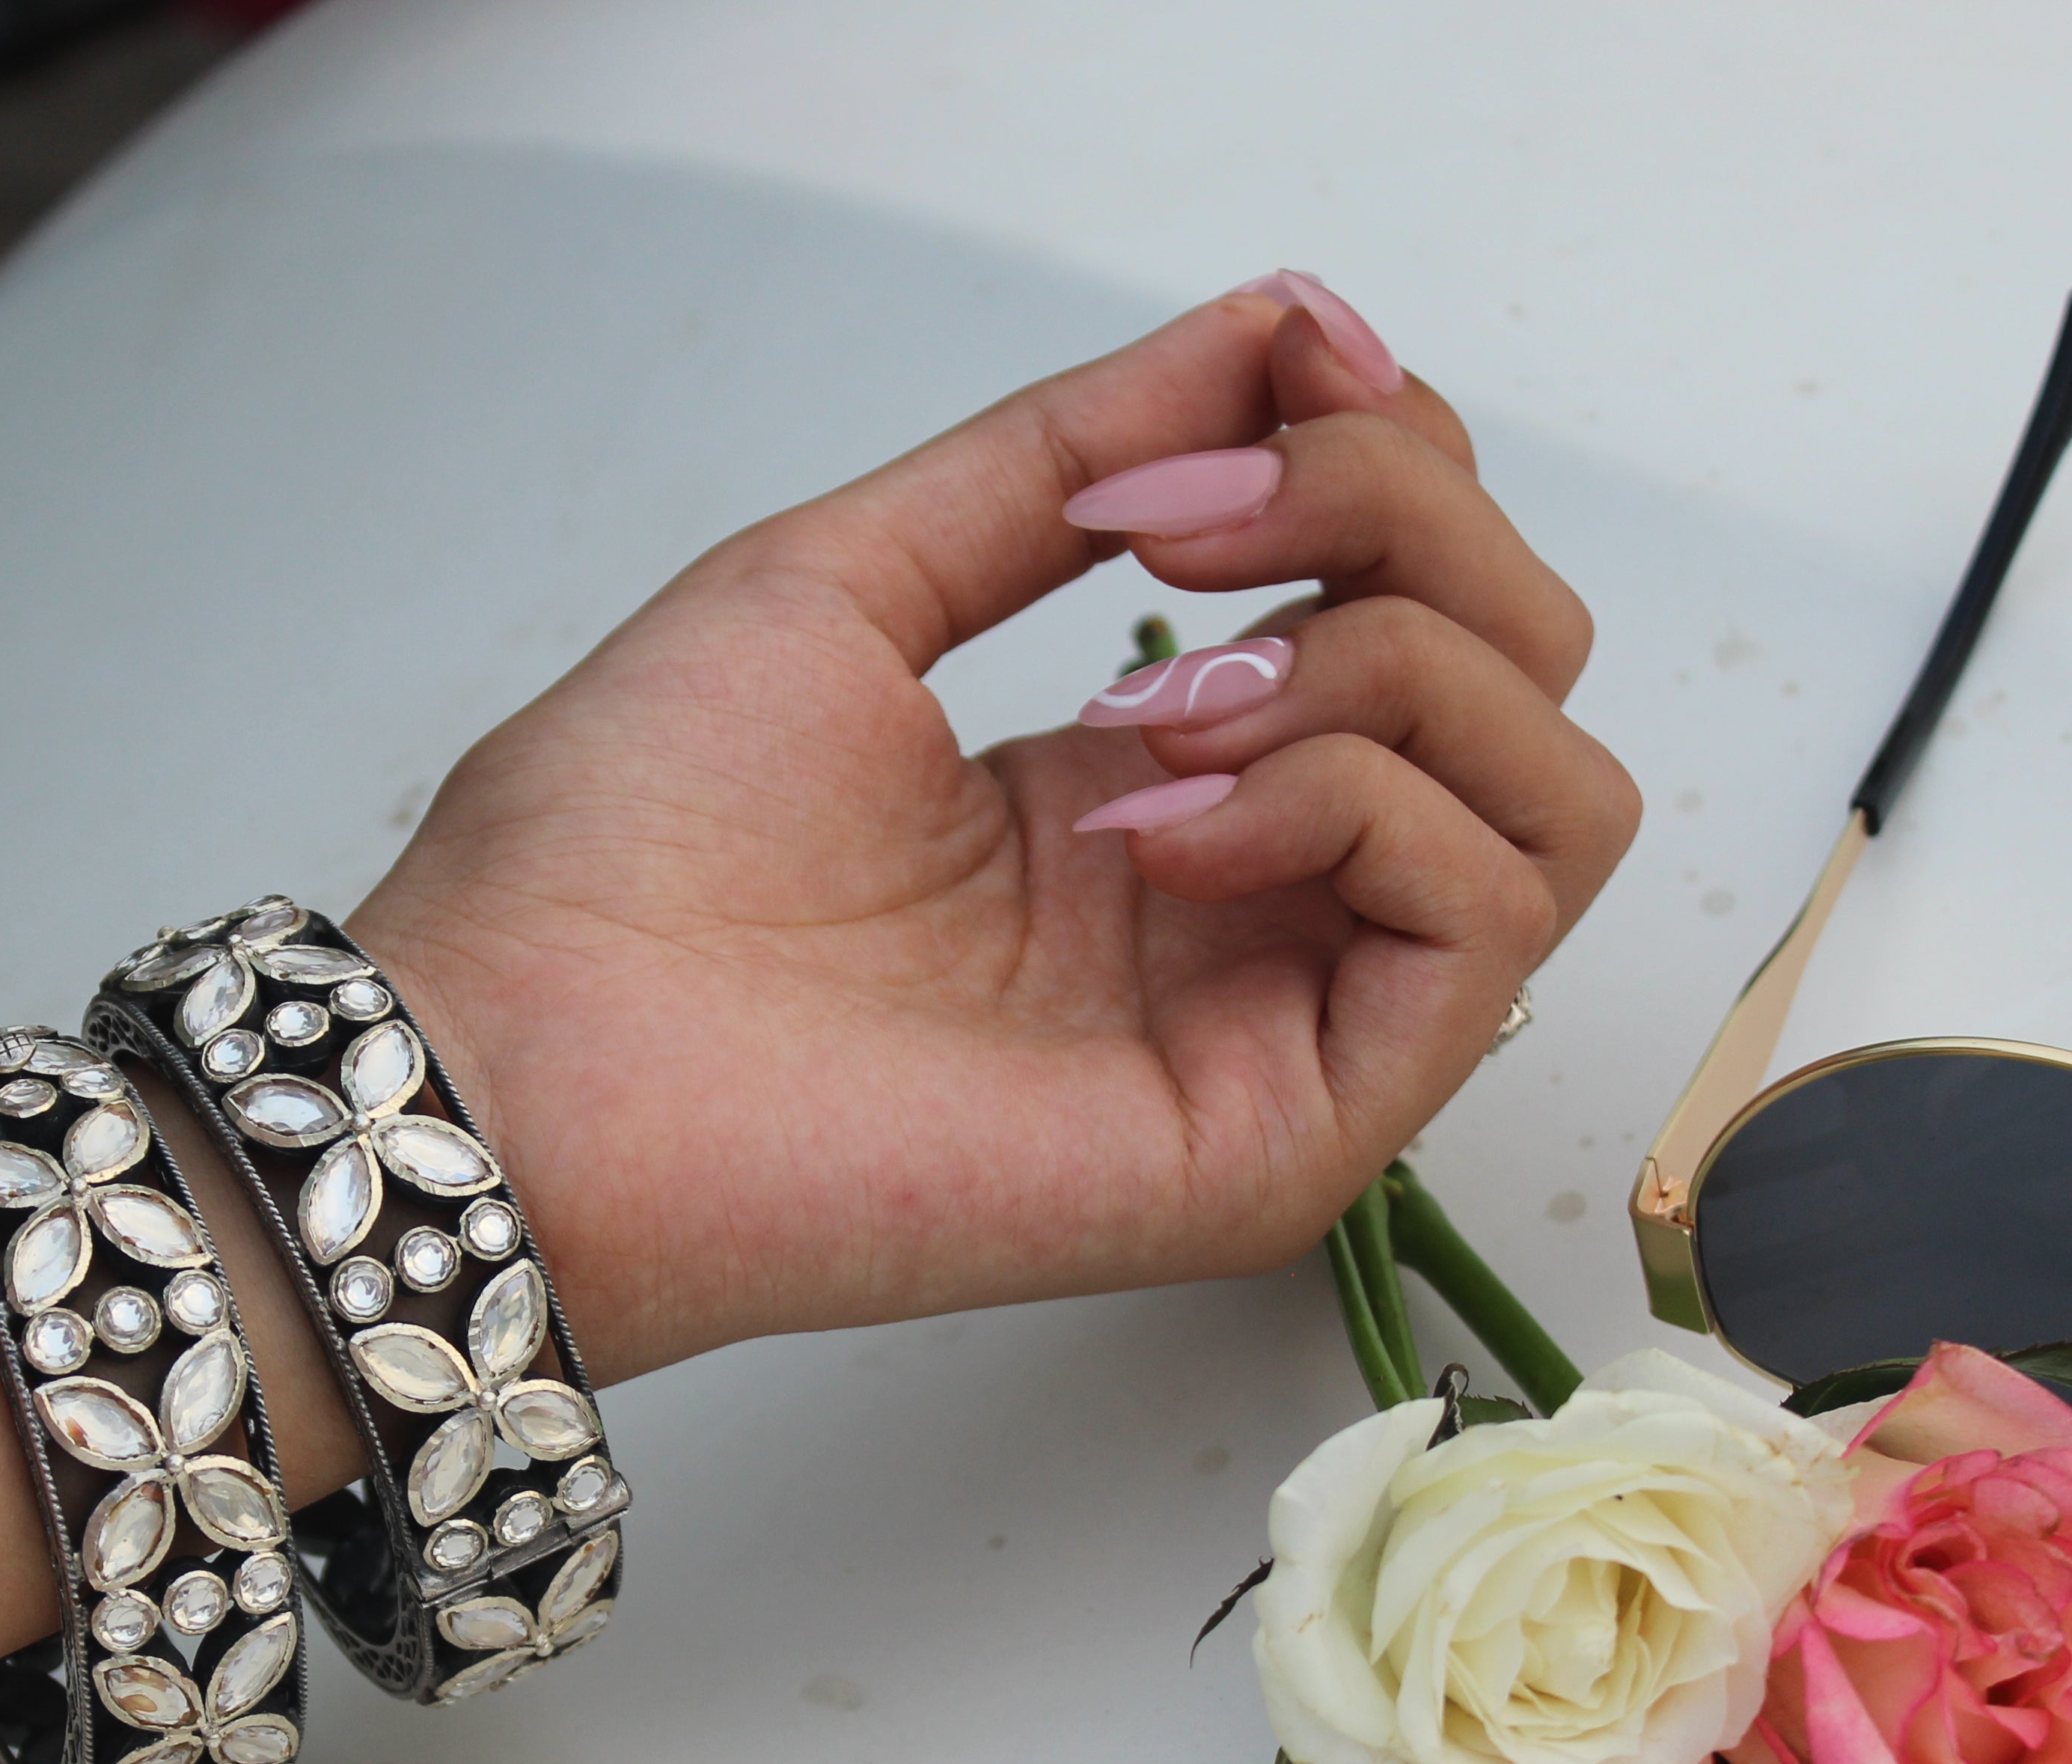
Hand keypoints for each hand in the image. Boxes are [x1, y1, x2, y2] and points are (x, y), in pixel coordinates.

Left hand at [351, 278, 1639, 1380]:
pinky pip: (1487, 919)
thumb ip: (1078, 447)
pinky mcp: (1283, 1137)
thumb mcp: (863, 568)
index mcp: (1158, 792)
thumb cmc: (624, 847)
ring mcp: (1277, 1029)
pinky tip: (1161, 819)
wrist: (520, 1050)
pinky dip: (1359, 803)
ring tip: (1157, 707)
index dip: (1374, 448)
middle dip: (1397, 522)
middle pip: (1519, 668)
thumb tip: (1288, 318)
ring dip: (1389, 670)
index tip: (1233, 391)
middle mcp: (1244, 910)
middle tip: (1172, 530)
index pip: (1419, 594)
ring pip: (1551, 792)